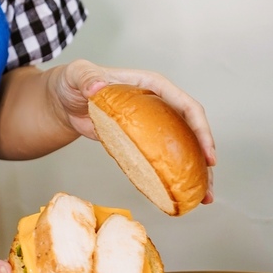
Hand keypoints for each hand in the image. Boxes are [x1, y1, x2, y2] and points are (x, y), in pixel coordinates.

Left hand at [47, 59, 215, 202]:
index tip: (207, 153)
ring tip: (202, 198)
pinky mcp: (143, 142)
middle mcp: (159, 105)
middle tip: (207, 186)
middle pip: (192, 131)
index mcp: (152, 86)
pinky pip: (164, 159)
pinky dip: (172, 177)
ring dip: (195, 172)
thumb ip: (87, 79)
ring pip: (183, 148)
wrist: (65, 101)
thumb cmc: (75, 81)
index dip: (200, 129)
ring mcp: (154, 125)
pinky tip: (178, 194)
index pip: (185, 106)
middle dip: (205, 158)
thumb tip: (97, 87)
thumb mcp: (79, 74)